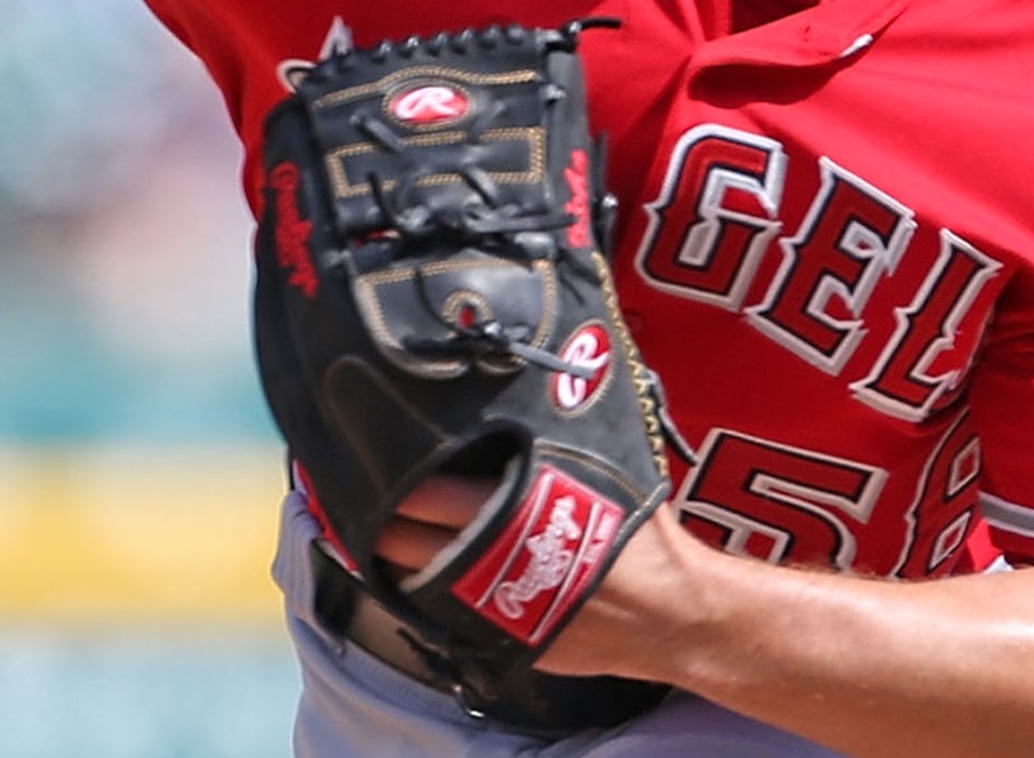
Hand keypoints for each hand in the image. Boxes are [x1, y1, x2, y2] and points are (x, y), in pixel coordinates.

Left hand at [376, 474, 703, 684]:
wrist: (672, 617)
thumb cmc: (643, 539)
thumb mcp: (607, 473)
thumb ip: (560, 444)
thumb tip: (541, 394)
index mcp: (513, 511)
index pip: (428, 492)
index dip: (394, 477)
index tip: (373, 458)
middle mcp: (491, 561)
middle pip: (403, 539)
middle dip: (378, 520)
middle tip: (361, 498)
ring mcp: (490, 608)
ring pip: (412, 581)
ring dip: (391, 559)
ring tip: (373, 535)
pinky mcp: (498, 640)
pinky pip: (441, 616)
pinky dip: (423, 595)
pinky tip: (413, 576)